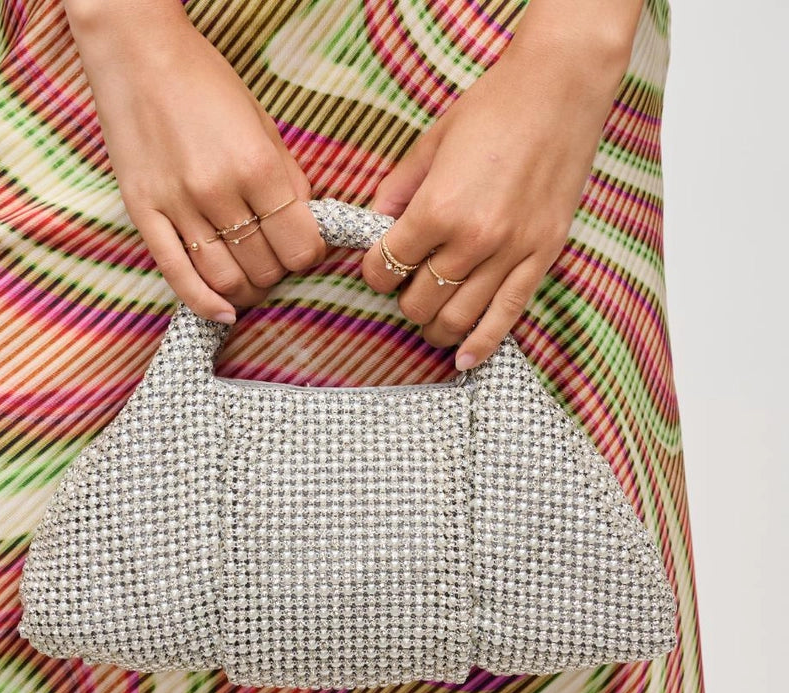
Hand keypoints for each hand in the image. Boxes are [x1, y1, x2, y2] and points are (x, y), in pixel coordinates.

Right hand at [65, 1, 326, 323]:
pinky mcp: (143, 214)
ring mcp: (177, 207)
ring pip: (226, 281)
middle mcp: (218, 193)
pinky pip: (178, 277)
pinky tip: (225, 312)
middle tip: (276, 256)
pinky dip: (206, 304)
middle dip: (280, 271)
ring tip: (253, 277)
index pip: (301, 247)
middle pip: (265, 269)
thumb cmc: (207, 83)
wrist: (136, 50)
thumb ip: (290, 181)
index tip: (305, 248)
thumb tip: (307, 226)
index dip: (310, 255)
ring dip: (249, 290)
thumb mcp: (265, 125)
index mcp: (257, 167)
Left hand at [360, 19, 636, 369]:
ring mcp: (511, 253)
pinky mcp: (542, 258)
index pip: (387, 267)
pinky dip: (482, 344)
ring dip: (434, 328)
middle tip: (406, 286)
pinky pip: (507, 316)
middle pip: (419, 303)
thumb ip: (398, 190)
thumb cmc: (494, 107)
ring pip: (458, 320)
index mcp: (437, 209)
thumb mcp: (430, 142)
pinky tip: (465, 360)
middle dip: (403, 300)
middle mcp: (472, 240)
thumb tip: (375, 223)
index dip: (374, 272)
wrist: (561, 88)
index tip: (378, 266)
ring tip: (429, 321)